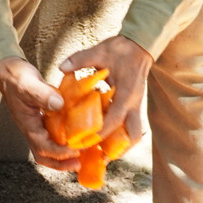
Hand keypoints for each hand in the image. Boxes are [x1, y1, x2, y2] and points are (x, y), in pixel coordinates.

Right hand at [0, 57, 80, 170]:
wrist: (9, 71)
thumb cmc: (17, 77)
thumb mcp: (29, 84)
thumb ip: (43, 94)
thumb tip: (59, 105)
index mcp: (27, 125)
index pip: (42, 147)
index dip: (59, 153)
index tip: (75, 151)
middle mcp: (32, 129)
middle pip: (44, 155)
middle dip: (60, 163)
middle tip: (77, 163)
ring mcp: (37, 126)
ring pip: (49, 148)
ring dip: (63, 156)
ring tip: (80, 156)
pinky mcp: (43, 120)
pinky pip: (54, 136)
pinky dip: (64, 141)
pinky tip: (77, 137)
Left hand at [59, 36, 151, 156]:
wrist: (141, 45)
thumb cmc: (121, 49)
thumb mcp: (100, 51)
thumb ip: (81, 59)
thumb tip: (62, 67)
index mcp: (126, 94)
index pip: (114, 120)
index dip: (99, 133)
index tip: (85, 142)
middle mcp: (134, 104)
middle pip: (132, 136)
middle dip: (117, 149)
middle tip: (98, 157)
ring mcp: (136, 106)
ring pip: (134, 134)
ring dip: (121, 146)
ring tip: (103, 155)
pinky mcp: (134, 106)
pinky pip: (131, 127)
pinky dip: (120, 137)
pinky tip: (106, 140)